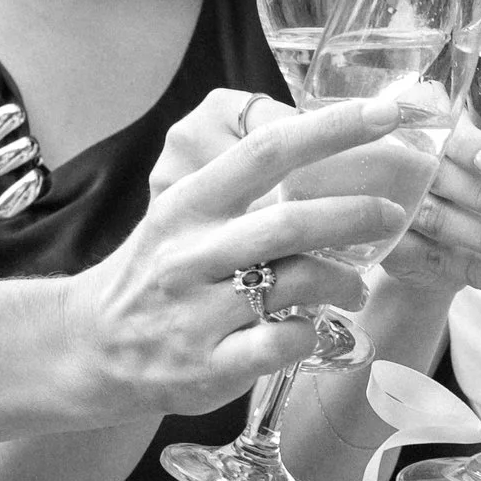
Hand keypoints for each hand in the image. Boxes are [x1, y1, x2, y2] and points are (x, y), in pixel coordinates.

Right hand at [88, 90, 418, 409]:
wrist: (90, 346)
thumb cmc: (158, 271)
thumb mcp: (184, 216)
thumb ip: (244, 191)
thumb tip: (330, 152)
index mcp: (190, 203)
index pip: (267, 150)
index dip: (333, 128)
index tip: (386, 113)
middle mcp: (191, 254)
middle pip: (290, 222)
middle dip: (356, 215)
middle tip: (390, 215)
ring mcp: (198, 314)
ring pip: (296, 284)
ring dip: (344, 282)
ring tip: (355, 286)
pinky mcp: (209, 367)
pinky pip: (283, 343)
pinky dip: (311, 331)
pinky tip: (311, 327)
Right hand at [383, 111, 480, 303]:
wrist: (423, 240)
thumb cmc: (460, 186)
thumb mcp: (476, 160)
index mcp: (417, 124)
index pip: (441, 133)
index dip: (471, 150)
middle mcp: (391, 159)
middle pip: (440, 177)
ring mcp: (384, 204)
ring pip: (438, 219)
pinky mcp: (388, 246)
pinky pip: (432, 259)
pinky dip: (473, 269)